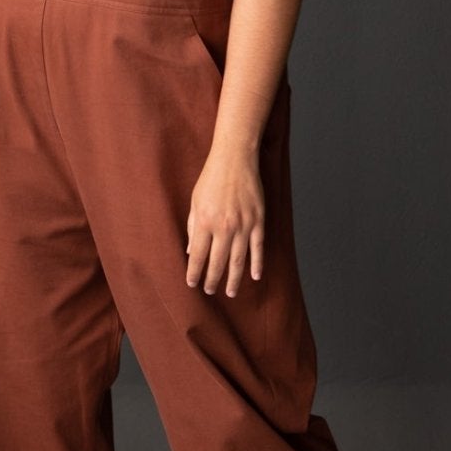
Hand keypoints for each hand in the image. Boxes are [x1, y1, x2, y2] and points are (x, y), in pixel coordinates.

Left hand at [186, 149, 263, 296]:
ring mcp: (243, 225)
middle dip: (212, 280)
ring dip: (233, 278)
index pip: (198, 255)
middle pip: (218, 262)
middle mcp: (224, 227)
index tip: (191, 283)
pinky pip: (258, 248)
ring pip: (238, 260)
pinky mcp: (258, 221)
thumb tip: (191, 251)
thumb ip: (193, 227)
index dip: (194, 272)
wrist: (235, 159)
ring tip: (229, 292)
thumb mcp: (195, 202)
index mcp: (205, 222)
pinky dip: (257, 264)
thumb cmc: (211, 178)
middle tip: (209, 291)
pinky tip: (255, 277)